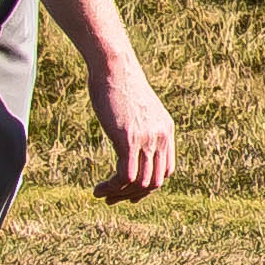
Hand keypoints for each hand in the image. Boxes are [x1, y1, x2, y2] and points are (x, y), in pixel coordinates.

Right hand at [88, 52, 180, 201]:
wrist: (114, 66)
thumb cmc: (118, 83)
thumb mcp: (136, 108)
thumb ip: (138, 125)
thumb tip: (127, 137)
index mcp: (165, 130)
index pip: (166, 170)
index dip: (149, 186)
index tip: (129, 191)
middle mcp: (160, 137)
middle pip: (154, 181)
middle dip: (133, 195)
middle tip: (111, 198)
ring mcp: (146, 139)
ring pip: (140, 183)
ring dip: (120, 194)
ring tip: (101, 194)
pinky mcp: (128, 139)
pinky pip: (125, 176)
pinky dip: (112, 188)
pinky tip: (98, 189)